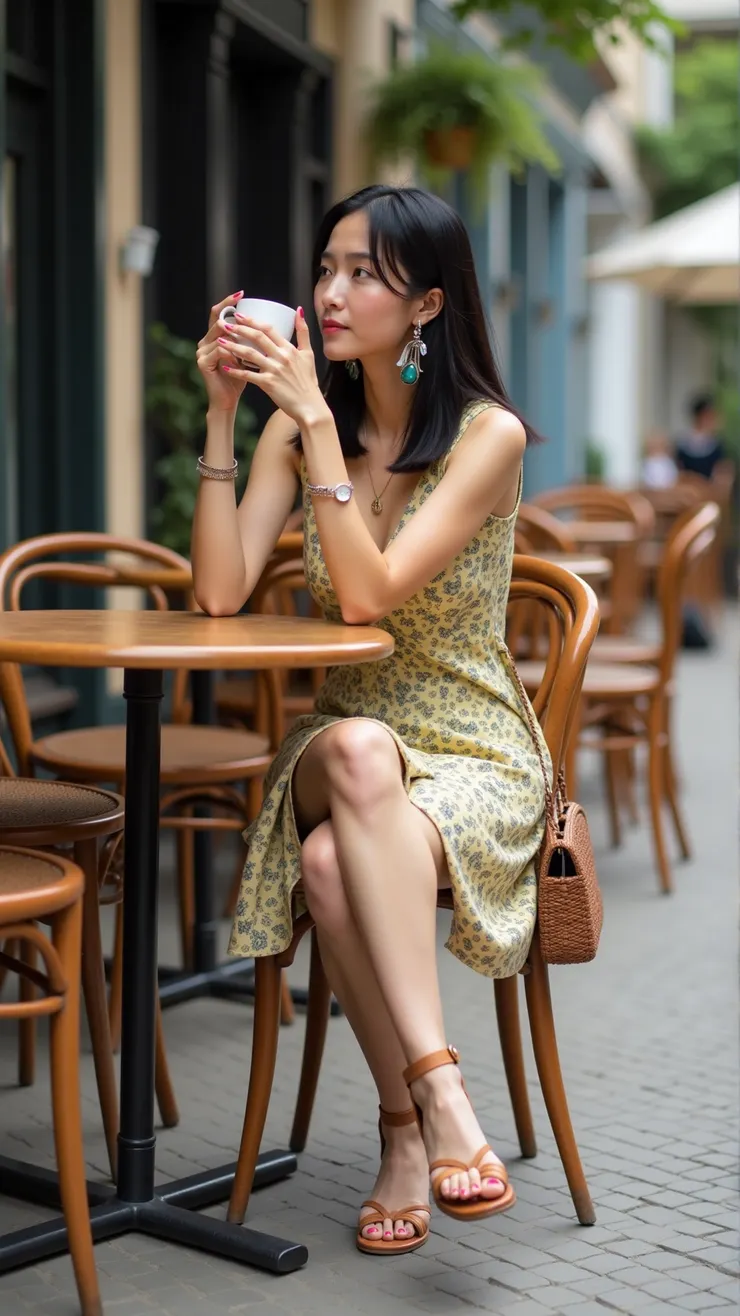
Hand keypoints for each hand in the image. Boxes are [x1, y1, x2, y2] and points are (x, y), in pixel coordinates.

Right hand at [196, 291, 249, 412]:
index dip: (228, 302)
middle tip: (244, 308)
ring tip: (249, 333)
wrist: (228, 400)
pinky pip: (219, 351)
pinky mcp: (203, 363)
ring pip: (219, 335)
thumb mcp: (248, 355)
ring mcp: (202, 351)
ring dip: (235, 334)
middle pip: (217, 320)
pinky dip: (232, 351)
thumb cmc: (241, 378)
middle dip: (231, 314)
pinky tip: (242, 354)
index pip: (219, 313)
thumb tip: (271, 324)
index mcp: (215, 337)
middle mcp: (205, 341)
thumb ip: (252, 340)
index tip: (241, 293)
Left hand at [217, 307, 327, 427]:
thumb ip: (303, 331)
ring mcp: (275, 370)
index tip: (239, 315)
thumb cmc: (308, 382)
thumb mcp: (309, 354)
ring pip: (250, 354)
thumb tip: (299, 310)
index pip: (269, 329)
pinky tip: (225, 367)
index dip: (252, 321)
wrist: (310, 406)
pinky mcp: (268, 384)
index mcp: (290, 349)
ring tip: (220, 341)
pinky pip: (248, 375)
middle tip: (224, 324)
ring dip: (233, 346)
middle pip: (257, 337)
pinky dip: (236, 371)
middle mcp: (282, 357)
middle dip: (239, 329)